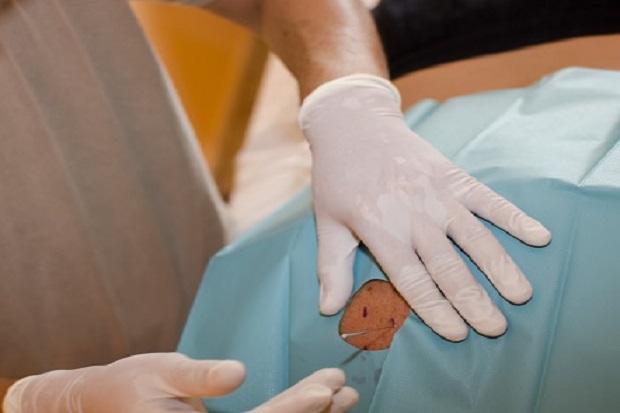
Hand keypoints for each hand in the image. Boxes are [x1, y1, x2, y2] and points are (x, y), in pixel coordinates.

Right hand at [3, 353, 357, 412]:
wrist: (101, 402)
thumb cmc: (127, 385)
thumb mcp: (159, 372)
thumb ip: (198, 376)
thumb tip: (235, 373)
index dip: (294, 410)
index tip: (325, 390)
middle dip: (311, 411)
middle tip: (344, 388)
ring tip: (342, 394)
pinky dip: (291, 411)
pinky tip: (316, 400)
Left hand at [299, 75, 551, 341]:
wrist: (353, 124)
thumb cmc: (338, 177)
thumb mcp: (327, 222)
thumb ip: (332, 267)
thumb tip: (327, 310)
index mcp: (381, 230)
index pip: (412, 279)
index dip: (435, 308)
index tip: (457, 333)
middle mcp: (414, 215)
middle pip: (448, 266)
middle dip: (473, 300)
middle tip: (496, 329)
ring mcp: (437, 194)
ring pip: (474, 237)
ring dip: (500, 267)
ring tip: (521, 295)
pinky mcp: (453, 175)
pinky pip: (488, 199)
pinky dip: (514, 217)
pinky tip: (539, 236)